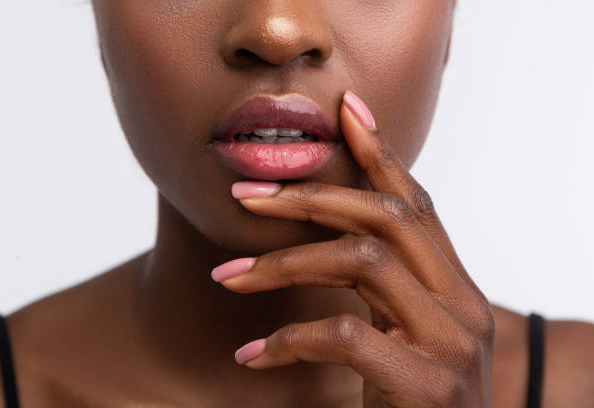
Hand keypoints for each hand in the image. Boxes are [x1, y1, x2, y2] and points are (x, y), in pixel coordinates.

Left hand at [211, 90, 494, 406]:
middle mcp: (462, 305)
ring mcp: (451, 344)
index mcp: (455, 287)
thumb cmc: (415, 403)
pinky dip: (290, 338)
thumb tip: (330, 241)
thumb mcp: (404, 334)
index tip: (344, 113)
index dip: (380, 153)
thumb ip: (385, 289)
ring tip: (229, 277)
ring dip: (285, 263)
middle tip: (246, 198)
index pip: (417, 203)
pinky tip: (253, 357)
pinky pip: (346, 334)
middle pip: (386, 216)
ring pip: (362, 261)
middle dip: (310, 198)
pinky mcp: (427, 385)